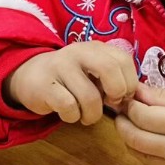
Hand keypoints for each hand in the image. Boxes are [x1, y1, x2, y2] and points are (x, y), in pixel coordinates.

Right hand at [4, 42, 137, 125]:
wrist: (29, 76)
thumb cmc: (70, 79)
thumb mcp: (93, 72)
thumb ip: (114, 79)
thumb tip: (135, 98)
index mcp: (95, 48)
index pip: (124, 60)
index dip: (129, 83)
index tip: (121, 96)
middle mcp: (78, 52)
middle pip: (110, 70)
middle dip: (116, 94)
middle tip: (109, 104)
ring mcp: (60, 67)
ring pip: (89, 97)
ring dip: (92, 115)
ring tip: (85, 115)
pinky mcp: (44, 85)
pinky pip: (69, 107)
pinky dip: (73, 117)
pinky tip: (69, 113)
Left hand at [116, 87, 164, 164]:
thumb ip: (163, 96)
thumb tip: (136, 91)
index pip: (142, 116)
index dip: (130, 106)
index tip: (129, 99)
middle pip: (134, 136)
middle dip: (122, 122)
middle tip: (123, 112)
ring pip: (136, 152)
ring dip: (128, 137)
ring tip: (132, 124)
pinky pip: (147, 163)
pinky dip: (140, 150)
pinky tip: (145, 138)